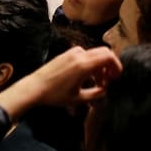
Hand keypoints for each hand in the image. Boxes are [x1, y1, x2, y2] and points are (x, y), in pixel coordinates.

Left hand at [0, 46, 122, 119]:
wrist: (34, 87)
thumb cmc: (56, 95)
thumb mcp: (78, 98)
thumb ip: (96, 94)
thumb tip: (106, 91)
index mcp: (84, 64)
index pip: (108, 56)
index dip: (117, 66)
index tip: (116, 78)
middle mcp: (78, 54)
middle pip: (103, 52)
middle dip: (110, 65)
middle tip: (109, 80)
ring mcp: (71, 53)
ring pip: (94, 54)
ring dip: (100, 66)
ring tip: (98, 83)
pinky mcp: (65, 54)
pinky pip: (84, 55)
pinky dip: (90, 64)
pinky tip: (86, 78)